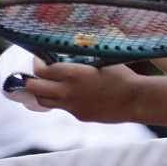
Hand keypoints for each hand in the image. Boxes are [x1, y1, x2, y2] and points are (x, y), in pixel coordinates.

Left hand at [22, 59, 140, 123]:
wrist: (136, 100)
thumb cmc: (121, 75)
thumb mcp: (99, 60)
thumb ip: (79, 58)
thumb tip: (67, 50)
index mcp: (72, 74)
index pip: (41, 70)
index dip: (36, 63)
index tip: (38, 58)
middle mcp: (68, 92)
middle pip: (35, 88)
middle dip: (30, 79)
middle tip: (34, 73)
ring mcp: (72, 106)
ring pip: (44, 101)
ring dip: (41, 91)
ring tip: (45, 83)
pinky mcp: (80, 115)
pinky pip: (63, 107)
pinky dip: (61, 99)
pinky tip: (70, 92)